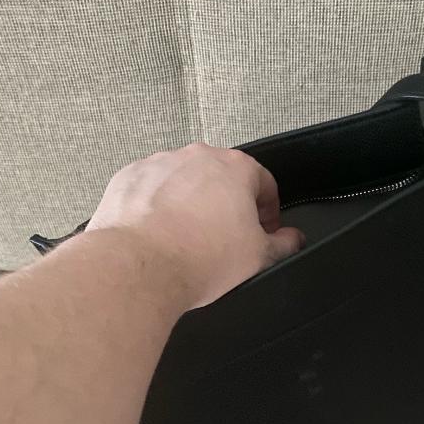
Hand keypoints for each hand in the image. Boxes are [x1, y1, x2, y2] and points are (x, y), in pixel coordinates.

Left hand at [87, 143, 304, 307]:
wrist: (140, 267)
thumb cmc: (197, 258)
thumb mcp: (258, 257)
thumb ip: (283, 244)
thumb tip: (293, 239)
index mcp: (236, 168)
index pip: (264, 183)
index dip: (268, 211)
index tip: (262, 230)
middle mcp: (197, 157)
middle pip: (222, 179)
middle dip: (227, 205)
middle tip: (225, 238)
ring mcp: (160, 164)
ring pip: (184, 182)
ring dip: (190, 204)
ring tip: (187, 239)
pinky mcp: (130, 177)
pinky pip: (151, 189)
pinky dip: (157, 207)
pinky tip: (160, 235)